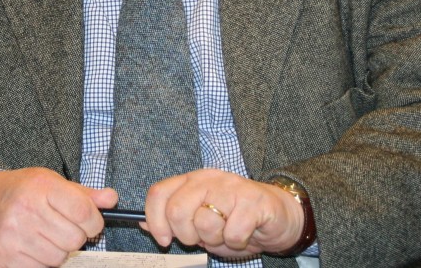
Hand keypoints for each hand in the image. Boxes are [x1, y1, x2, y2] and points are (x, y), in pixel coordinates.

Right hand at [0, 168, 117, 267]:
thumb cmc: (19, 191)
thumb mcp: (50, 181)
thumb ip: (83, 193)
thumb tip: (112, 199)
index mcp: (41, 187)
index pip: (83, 211)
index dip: (94, 221)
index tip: (91, 221)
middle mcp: (26, 210)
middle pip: (74, 239)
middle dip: (76, 237)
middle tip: (64, 228)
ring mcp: (13, 236)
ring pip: (59, 259)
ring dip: (59, 251)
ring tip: (47, 236)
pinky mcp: (4, 259)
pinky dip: (42, 262)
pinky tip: (34, 246)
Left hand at [143, 169, 304, 257]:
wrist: (277, 216)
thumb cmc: (236, 219)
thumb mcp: (200, 219)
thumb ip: (173, 218)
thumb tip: (143, 222)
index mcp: (192, 181)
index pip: (159, 193)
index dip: (155, 220)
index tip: (164, 239)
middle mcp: (209, 179)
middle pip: (177, 209)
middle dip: (186, 235)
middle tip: (201, 239)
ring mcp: (231, 188)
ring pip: (205, 223)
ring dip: (215, 239)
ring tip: (226, 233)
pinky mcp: (253, 201)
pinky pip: (233, 232)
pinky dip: (237, 242)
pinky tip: (244, 233)